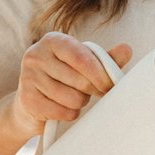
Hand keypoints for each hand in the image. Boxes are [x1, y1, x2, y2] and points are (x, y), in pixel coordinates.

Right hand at [11, 33, 131, 134]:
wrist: (30, 102)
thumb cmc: (62, 78)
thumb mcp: (82, 64)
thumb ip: (104, 58)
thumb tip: (127, 49)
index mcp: (53, 40)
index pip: (82, 57)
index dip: (100, 74)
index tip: (110, 85)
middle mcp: (36, 55)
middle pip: (80, 80)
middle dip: (92, 91)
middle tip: (92, 93)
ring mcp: (28, 77)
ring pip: (72, 98)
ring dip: (80, 103)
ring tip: (74, 98)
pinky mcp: (27, 99)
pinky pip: (62, 112)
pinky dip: (69, 114)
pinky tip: (64, 108)